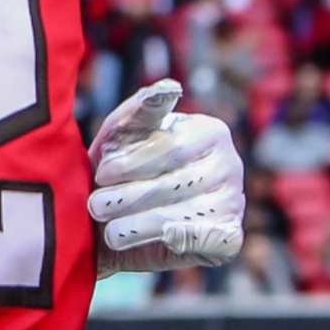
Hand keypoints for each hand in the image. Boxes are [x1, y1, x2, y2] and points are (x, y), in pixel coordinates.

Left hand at [88, 79, 244, 275]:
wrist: (120, 220)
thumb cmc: (121, 168)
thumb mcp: (122, 133)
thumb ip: (141, 108)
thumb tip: (170, 88)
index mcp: (210, 131)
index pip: (170, 147)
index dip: (131, 163)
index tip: (101, 173)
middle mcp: (230, 164)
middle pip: (174, 184)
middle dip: (127, 197)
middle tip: (96, 206)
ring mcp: (233, 202)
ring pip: (182, 216)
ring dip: (137, 225)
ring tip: (109, 230)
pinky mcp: (229, 237)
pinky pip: (203, 241)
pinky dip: (173, 242)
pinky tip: (148, 240)